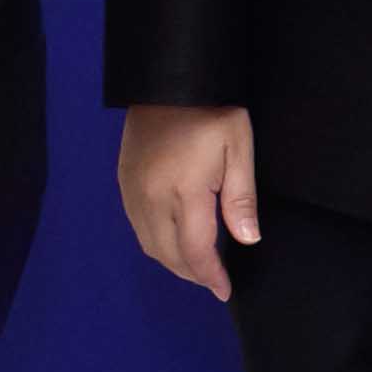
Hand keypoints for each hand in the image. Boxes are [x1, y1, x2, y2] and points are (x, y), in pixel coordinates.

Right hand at [118, 105, 265, 298]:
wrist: (167, 80)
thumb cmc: (211, 111)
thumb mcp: (238, 147)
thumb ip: (241, 197)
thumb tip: (247, 239)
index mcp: (183, 191)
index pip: (195, 249)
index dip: (210, 275)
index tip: (224, 290)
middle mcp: (150, 197)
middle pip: (168, 253)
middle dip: (192, 273)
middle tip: (214, 280)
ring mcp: (132, 191)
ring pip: (149, 243)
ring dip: (172, 260)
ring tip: (198, 265)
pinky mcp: (124, 182)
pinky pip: (137, 226)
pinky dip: (156, 242)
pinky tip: (174, 239)